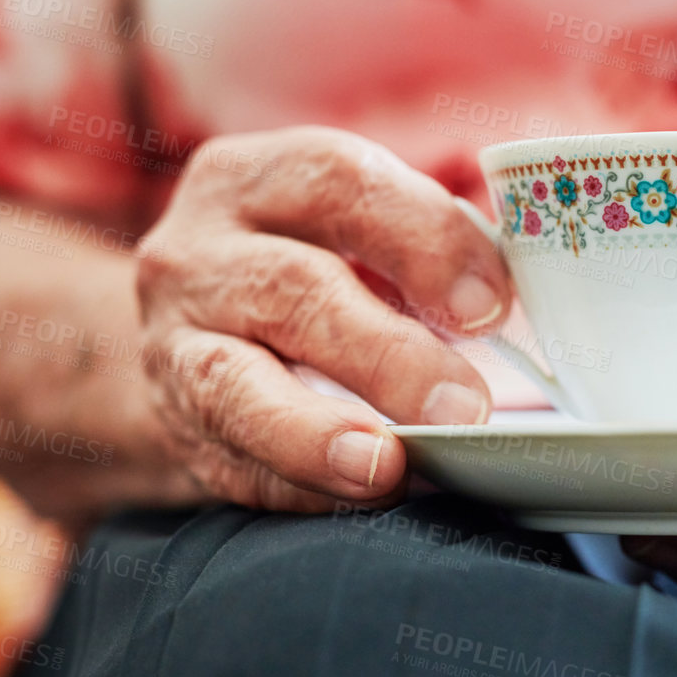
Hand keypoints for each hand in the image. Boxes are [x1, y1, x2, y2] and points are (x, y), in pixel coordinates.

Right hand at [136, 127, 509, 511]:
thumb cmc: (304, 276)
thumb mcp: (347, 233)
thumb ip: (420, 248)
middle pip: (292, 288)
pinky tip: (360, 497)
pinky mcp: (173, 427)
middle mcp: (197, 254)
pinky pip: (232, 461)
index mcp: (254, 180)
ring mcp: (171, 345)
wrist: (187, 341)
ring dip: (316, 432)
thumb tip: (505, 303)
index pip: (337, 181)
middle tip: (465, 406)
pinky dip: (301, 485)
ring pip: (232, 384)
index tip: (491, 305)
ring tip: (387, 466)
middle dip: (386, 353)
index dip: (422, 240)